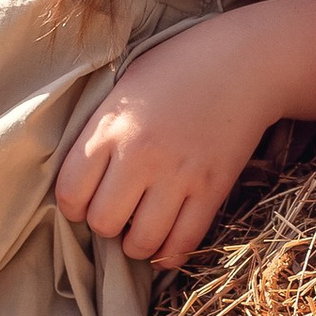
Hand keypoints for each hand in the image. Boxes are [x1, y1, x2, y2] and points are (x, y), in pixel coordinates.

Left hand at [55, 22, 279, 271]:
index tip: (85, 199)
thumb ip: (100, 131)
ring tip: (139, 227)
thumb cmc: (177, 68)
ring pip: (141, 243)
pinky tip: (165, 243)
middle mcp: (140, 156)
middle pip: (103, 223)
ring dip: (135, 243)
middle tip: (117, 210)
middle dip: (105, 224)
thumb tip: (82, 176)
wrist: (244, 63)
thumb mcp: (124, 87)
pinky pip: (184, 243)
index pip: (70, 193)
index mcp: (110, 128)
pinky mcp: (213, 191)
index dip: (73, 205)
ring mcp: (179, 177)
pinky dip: (170, 253)